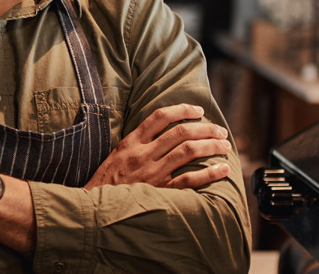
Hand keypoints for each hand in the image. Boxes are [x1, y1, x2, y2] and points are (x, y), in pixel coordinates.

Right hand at [85, 104, 231, 189]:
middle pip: (180, 132)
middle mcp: (143, 154)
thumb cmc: (106, 183)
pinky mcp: (159, 191)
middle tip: (220, 131)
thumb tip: (163, 133)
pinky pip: (189, 180)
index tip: (199, 111)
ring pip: (188, 151)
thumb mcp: (116, 155)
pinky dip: (209, 173)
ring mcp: (152, 173)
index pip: (160, 116)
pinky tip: (222, 169)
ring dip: (211, 145)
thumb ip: (137, 144)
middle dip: (205, 128)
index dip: (182, 109)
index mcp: (131, 142)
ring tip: (224, 146)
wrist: (94, 208)